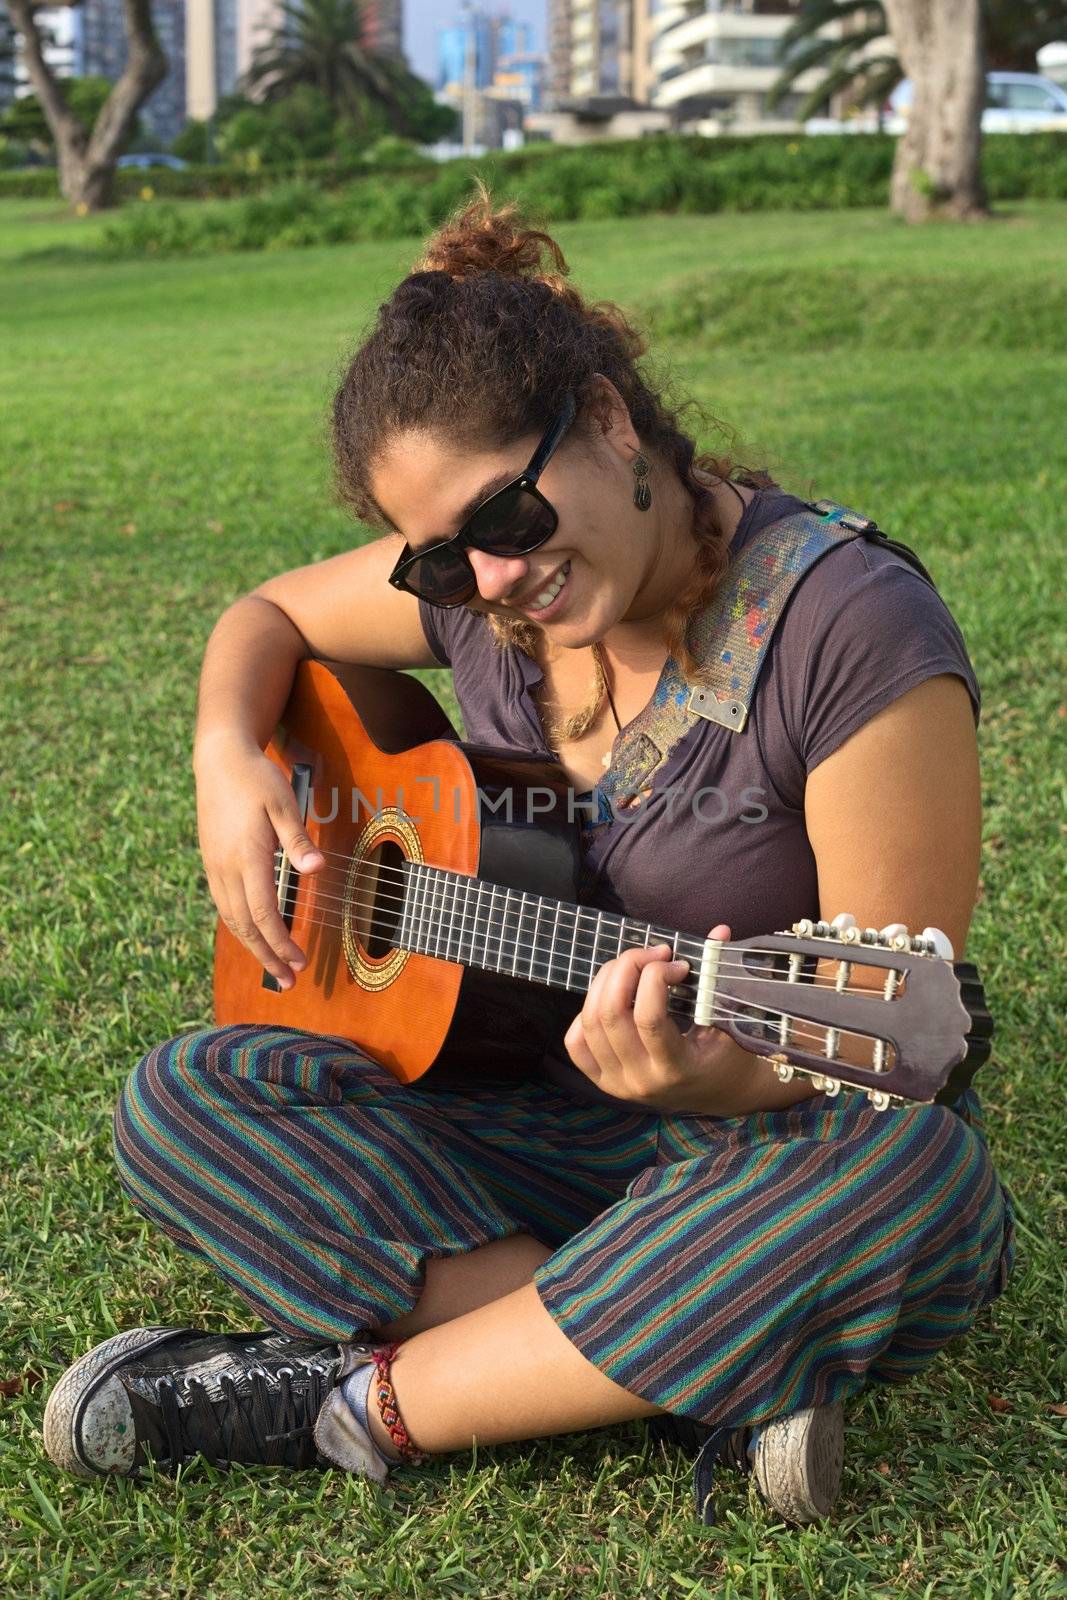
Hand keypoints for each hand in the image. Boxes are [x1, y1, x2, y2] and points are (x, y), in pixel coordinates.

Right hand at [196, 745, 324, 989]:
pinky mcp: (211, 863)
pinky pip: (224, 905)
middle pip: (245, 926)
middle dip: (267, 957)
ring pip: (232, 919)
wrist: (218, 760)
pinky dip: (240, 927)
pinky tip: (253, 935)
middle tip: (288, 981)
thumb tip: (316, 869)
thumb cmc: (256, 779)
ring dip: (253, 947)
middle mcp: (226, 868)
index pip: (264, 913)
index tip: (298, 962)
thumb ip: (298, 840)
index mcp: (247, 857)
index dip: (280, 942)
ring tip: (274, 968)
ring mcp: (215, 867)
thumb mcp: (284, 803)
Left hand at [563, 923, 753, 1113]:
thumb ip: (718, 974)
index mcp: (676, 1068)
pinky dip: (586, 1013)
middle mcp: (641, 1079)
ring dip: (606, 981)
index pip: (649, 1018)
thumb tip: (719, 930)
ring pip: (590, 1022)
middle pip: (611, 1013)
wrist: (721, 1094)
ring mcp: (617, 1083)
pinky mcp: (603, 1081)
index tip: (678, 965)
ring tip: (632, 967)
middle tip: (652, 954)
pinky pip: (576, 1043)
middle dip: (628, 968)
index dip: (658, 978)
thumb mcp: (729, 1021)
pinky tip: (610, 998)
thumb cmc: (728, 1055)